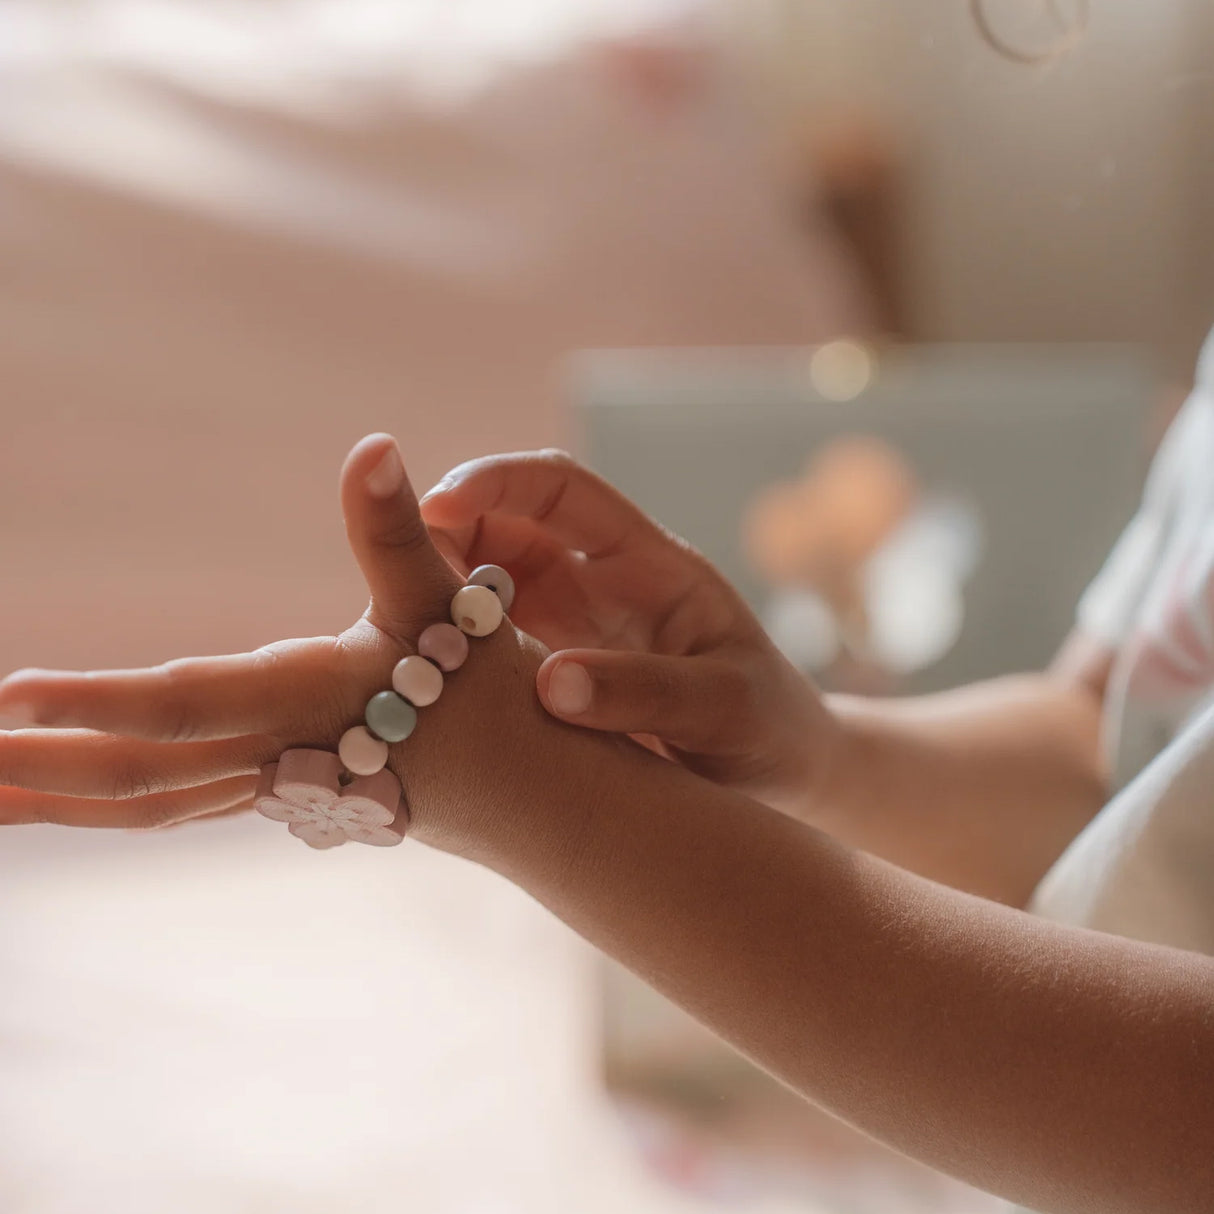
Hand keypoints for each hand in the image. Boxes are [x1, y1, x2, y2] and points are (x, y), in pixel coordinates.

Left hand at [0, 436, 597, 854]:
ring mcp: (276, 787)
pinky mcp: (280, 794)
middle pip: (140, 774)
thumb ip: (398, 530)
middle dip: (37, 770)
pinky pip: (174, 804)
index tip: (6, 701)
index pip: (189, 705)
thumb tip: (370, 444)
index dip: (100, 702)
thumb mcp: (452, 600)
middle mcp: (283, 755)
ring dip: (55, 800)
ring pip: (147, 803)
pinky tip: (60, 795)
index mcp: (314, 701)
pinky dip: (106, 802)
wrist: (531, 791)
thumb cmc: (493, 690)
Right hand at [421, 450, 841, 814]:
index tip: (437, 505)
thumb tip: (549, 686)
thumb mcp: (726, 708)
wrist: (776, 775)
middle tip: (389, 576)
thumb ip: (647, 692)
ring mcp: (566, 628)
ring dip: (433, 598)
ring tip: (387, 633)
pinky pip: (481, 649)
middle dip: (442, 535)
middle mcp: (597, 584)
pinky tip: (415, 683)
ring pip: (478, 588)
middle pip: (502, 529)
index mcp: (648, 564)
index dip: (497, 482)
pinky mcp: (545, 674)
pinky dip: (444, 653)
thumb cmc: (766, 729)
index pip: (562, 489)